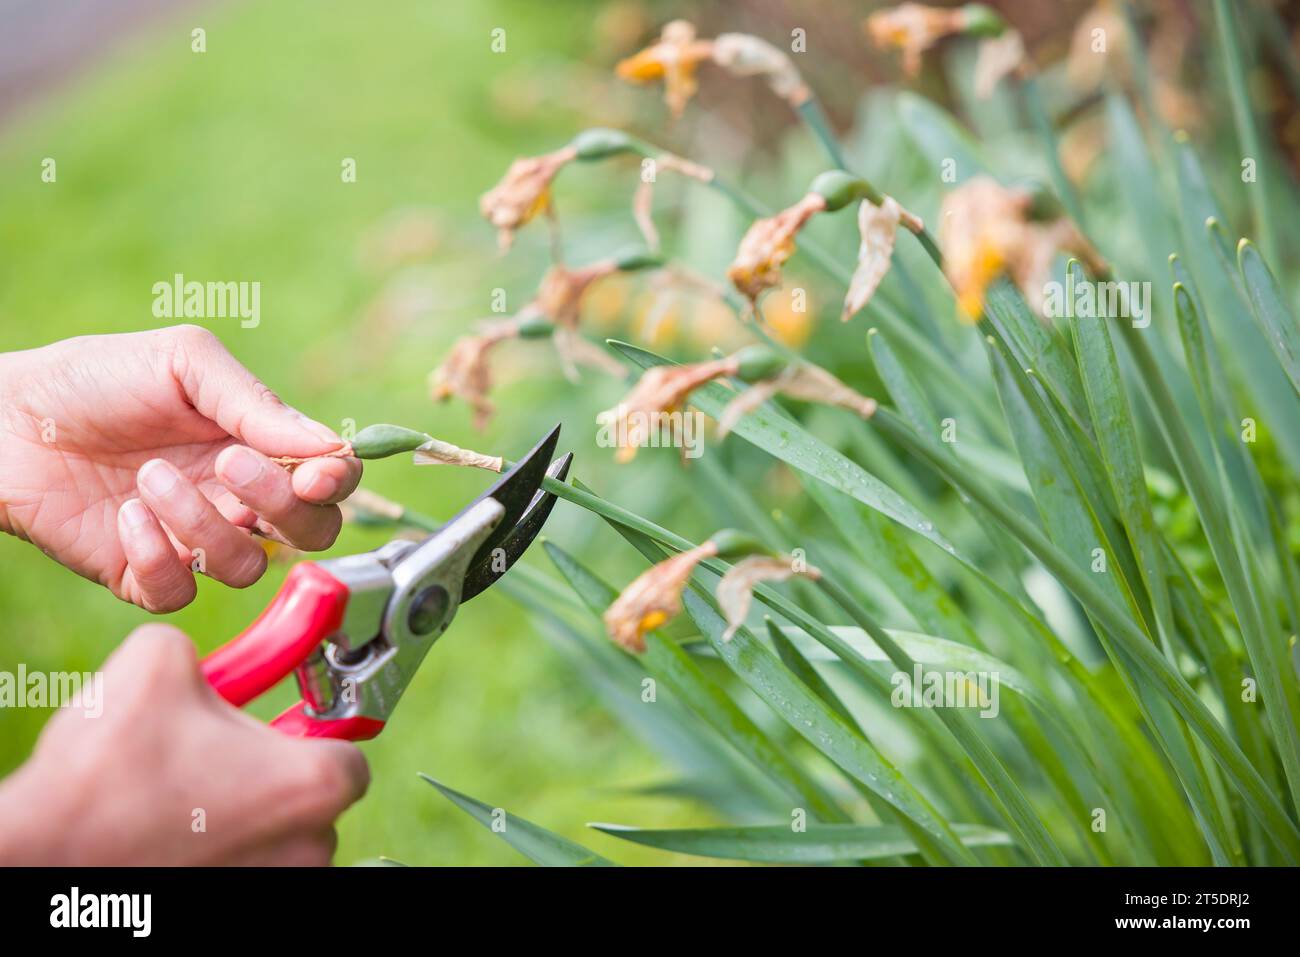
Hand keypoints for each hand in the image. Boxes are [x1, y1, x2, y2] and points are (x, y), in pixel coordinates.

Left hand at [0, 325, 361, 610]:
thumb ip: (258, 404)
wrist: (2, 415)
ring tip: (148, 477)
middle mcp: (237, 497)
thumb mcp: (183, 362)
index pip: (332, 479)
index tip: (312, 472)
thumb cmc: (94, 378)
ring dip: (202, 522)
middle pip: (310, 533)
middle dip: (280, 505)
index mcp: (259, 445)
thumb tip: (332, 448)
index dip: (336, 482)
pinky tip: (126, 517)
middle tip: (228, 464)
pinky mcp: (143, 574)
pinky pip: (179, 592)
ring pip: (245, 567)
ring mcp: (192, 539)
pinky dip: (157, 557)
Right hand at [0, 625, 368, 864]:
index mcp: (314, 782)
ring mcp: (278, 886)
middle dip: (272, 771)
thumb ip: (215, 652)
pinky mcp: (238, 911)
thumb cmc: (108, 770)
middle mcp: (310, 845)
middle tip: (220, 755)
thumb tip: (211, 659)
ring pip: (280, 838)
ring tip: (184, 796)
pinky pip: (246, 867)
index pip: (349, 749)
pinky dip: (219, 850)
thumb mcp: (161, 662)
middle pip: (314, 798)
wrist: (43, 856)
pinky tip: (172, 832)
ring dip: (244, 813)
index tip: (288, 718)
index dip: (315, 727)